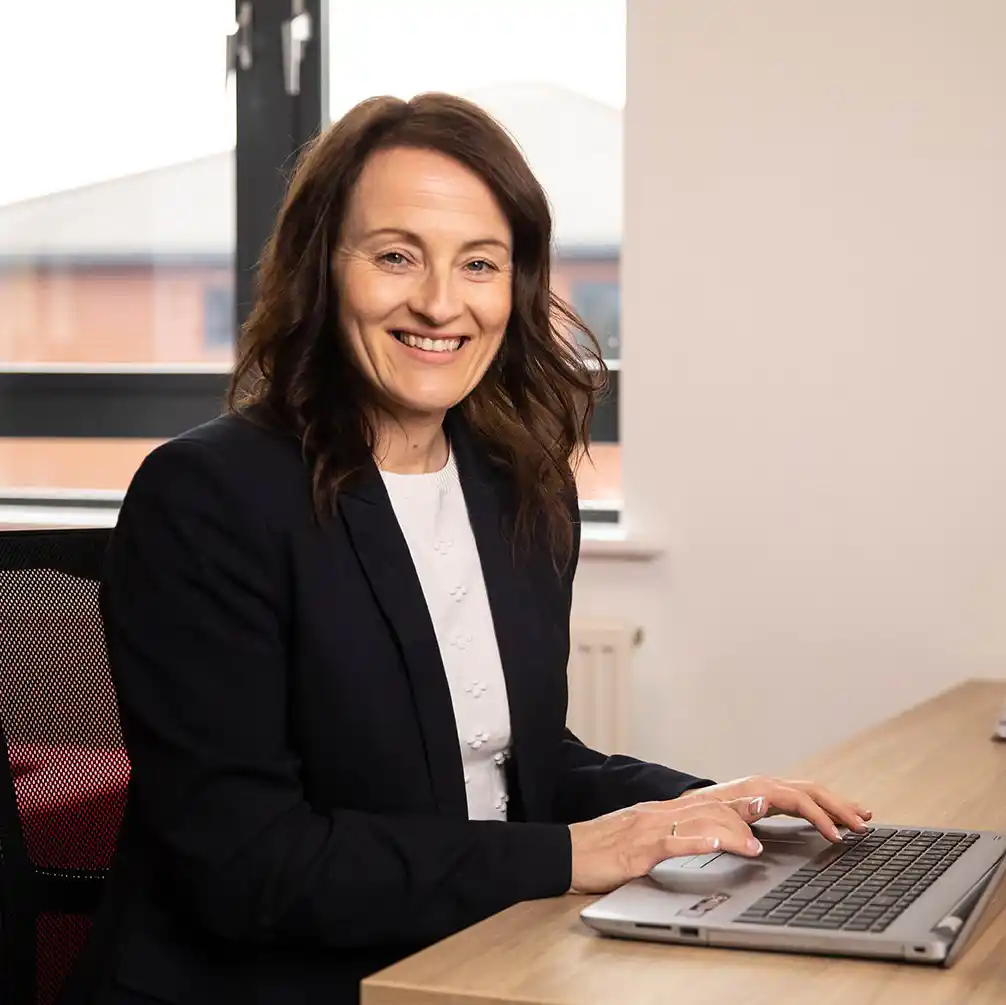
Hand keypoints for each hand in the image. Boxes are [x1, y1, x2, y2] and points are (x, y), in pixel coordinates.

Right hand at [568, 793, 769, 894]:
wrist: (562, 853)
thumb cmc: (599, 851)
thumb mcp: (640, 840)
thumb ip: (668, 836)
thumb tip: (699, 840)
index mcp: (661, 813)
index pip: (708, 802)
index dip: (739, 802)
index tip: (768, 803)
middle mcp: (658, 814)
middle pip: (709, 807)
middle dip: (745, 812)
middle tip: (776, 814)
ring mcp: (647, 829)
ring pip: (697, 821)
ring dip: (730, 832)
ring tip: (755, 844)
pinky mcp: (636, 850)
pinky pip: (671, 842)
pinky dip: (697, 842)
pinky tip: (716, 845)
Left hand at [675, 775, 871, 842]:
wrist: (688, 807)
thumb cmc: (703, 814)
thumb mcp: (718, 816)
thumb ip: (739, 815)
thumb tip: (761, 811)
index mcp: (760, 788)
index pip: (800, 800)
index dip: (821, 818)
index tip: (837, 837)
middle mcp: (768, 784)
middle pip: (813, 791)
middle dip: (840, 806)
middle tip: (864, 824)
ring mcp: (771, 788)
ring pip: (812, 791)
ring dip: (837, 804)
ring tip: (862, 816)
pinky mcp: (771, 796)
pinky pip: (804, 798)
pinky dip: (823, 806)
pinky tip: (835, 816)